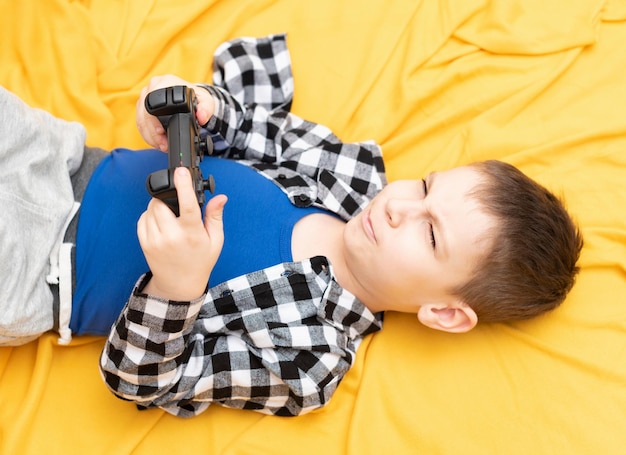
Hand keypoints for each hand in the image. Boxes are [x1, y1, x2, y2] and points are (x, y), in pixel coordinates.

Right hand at [136, 74, 214, 151]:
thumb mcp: (205, 101)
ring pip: (140, 120)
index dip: (156, 121)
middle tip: (163, 144)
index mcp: (166, 82)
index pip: (154, 102)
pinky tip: (157, 141)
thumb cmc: (194, 97)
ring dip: (150, 136)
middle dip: (153, 133)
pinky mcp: (142, 105)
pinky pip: (140, 122)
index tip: (162, 133)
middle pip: (144, 113)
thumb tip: (201, 117)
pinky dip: (147, 134)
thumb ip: (206, 108)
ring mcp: (145, 95)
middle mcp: (153, 86)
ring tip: (161, 145)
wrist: (188, 95)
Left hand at [138, 167, 226, 300]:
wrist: (179, 284)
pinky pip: (142, 219)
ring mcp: (155, 240)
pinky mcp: (145, 243)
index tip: (181, 171)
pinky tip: (161, 224)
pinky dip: (150, 216)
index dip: (184, 185)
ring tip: (171, 218)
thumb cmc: (200, 261)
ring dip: (159, 206)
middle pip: (161, 202)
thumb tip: (220, 197)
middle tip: (177, 205)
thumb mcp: (215, 240)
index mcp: (192, 234)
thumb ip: (215, 216)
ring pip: (150, 209)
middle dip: (168, 198)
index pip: (187, 205)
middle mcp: (172, 236)